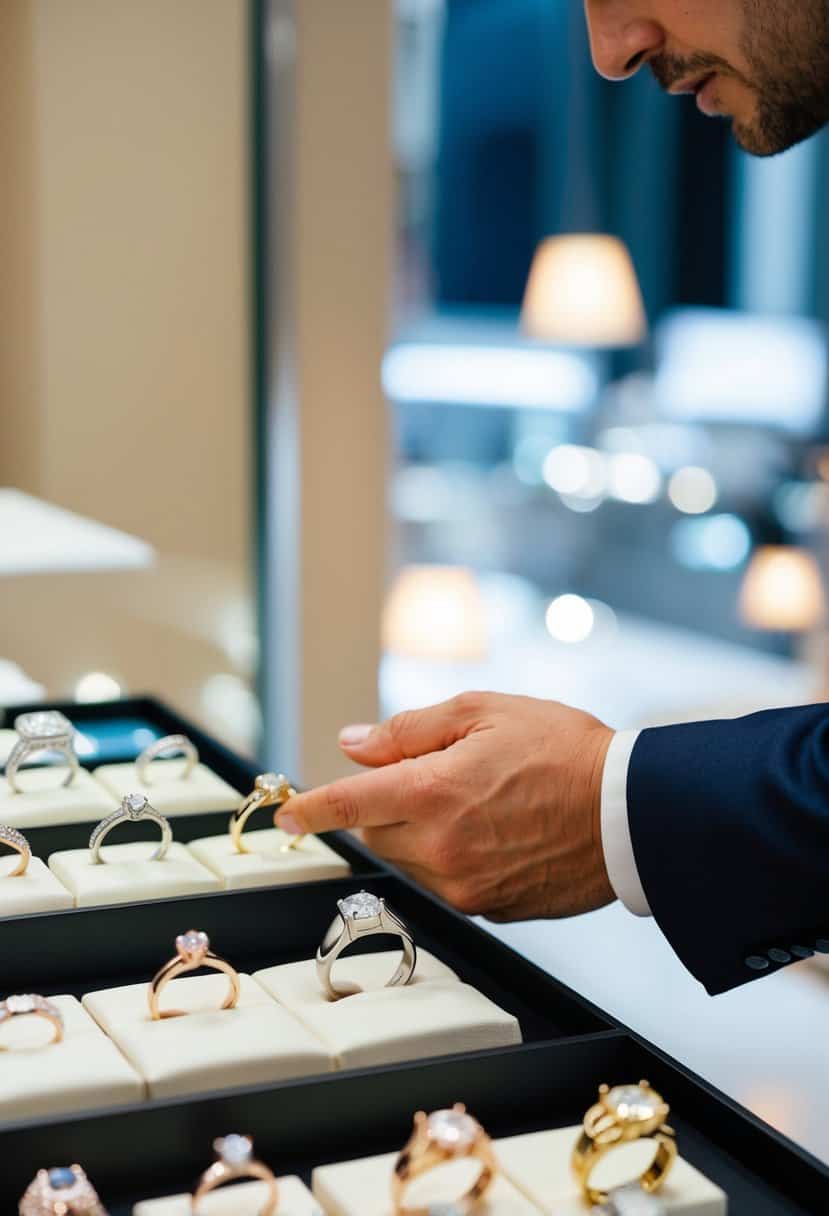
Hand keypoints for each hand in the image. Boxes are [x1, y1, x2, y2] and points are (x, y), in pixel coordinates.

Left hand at [276, 692, 615, 920]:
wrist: (632, 812)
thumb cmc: (566, 751)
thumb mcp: (485, 712)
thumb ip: (410, 730)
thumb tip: (355, 744)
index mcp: (432, 792)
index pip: (347, 804)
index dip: (309, 808)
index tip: (287, 814)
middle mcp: (440, 848)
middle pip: (377, 830)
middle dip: (387, 802)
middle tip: (436, 772)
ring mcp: (465, 886)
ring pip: (409, 858)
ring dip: (421, 830)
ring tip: (479, 799)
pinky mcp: (491, 909)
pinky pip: (447, 881)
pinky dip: (453, 855)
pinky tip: (497, 829)